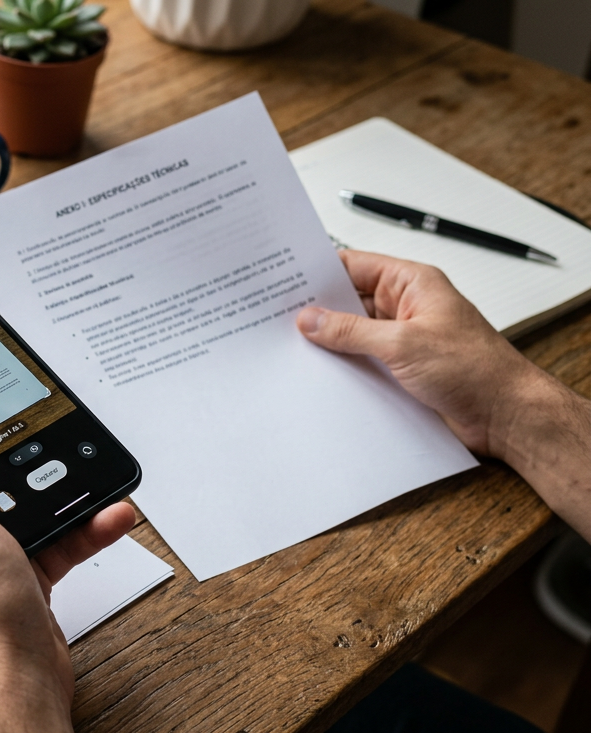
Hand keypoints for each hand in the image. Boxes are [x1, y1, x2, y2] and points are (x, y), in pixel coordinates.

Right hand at [296, 250, 590, 540]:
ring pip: (352, 333)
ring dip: (329, 342)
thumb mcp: (403, 344)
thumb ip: (352, 331)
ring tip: (292, 347)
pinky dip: (342, 365)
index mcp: (412, 284)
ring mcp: (402, 338)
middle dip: (317, 309)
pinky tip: (320, 373)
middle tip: (277, 317)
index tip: (283, 278)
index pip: (354, 265)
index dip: (318, 270)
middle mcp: (406, 307)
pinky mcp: (401, 368)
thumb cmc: (476, 370)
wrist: (507, 415)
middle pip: (349, 300)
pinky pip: (362, 359)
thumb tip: (311, 319)